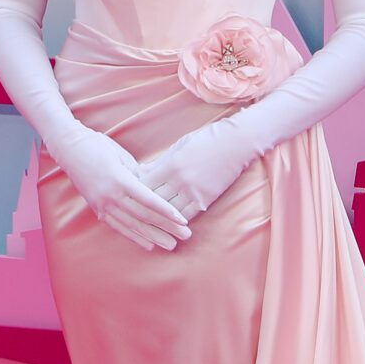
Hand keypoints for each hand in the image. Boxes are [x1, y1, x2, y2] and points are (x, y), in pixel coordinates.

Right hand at [52, 123, 191, 250]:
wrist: (70, 149)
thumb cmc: (99, 146)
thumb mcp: (123, 157)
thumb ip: (138, 176)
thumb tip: (154, 190)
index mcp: (119, 179)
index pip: (148, 200)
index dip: (167, 212)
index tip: (183, 220)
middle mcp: (110, 196)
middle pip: (143, 216)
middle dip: (166, 227)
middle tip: (185, 236)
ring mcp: (102, 205)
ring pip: (132, 226)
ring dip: (153, 237)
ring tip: (171, 245)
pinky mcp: (97, 210)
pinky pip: (118, 227)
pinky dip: (134, 237)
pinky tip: (149, 245)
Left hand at [135, 117, 257, 219]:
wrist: (236, 143)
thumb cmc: (206, 140)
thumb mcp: (179, 146)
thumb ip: (160, 162)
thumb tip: (141, 172)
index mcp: (171, 165)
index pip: (144, 184)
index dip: (134, 190)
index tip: (127, 194)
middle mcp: (180, 181)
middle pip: (153, 200)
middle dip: (142, 205)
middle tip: (131, 212)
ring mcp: (193, 192)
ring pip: (168, 212)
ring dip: (158, 217)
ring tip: (147, 222)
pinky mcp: (205, 200)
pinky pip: (186, 216)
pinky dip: (176, 220)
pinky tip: (169, 223)